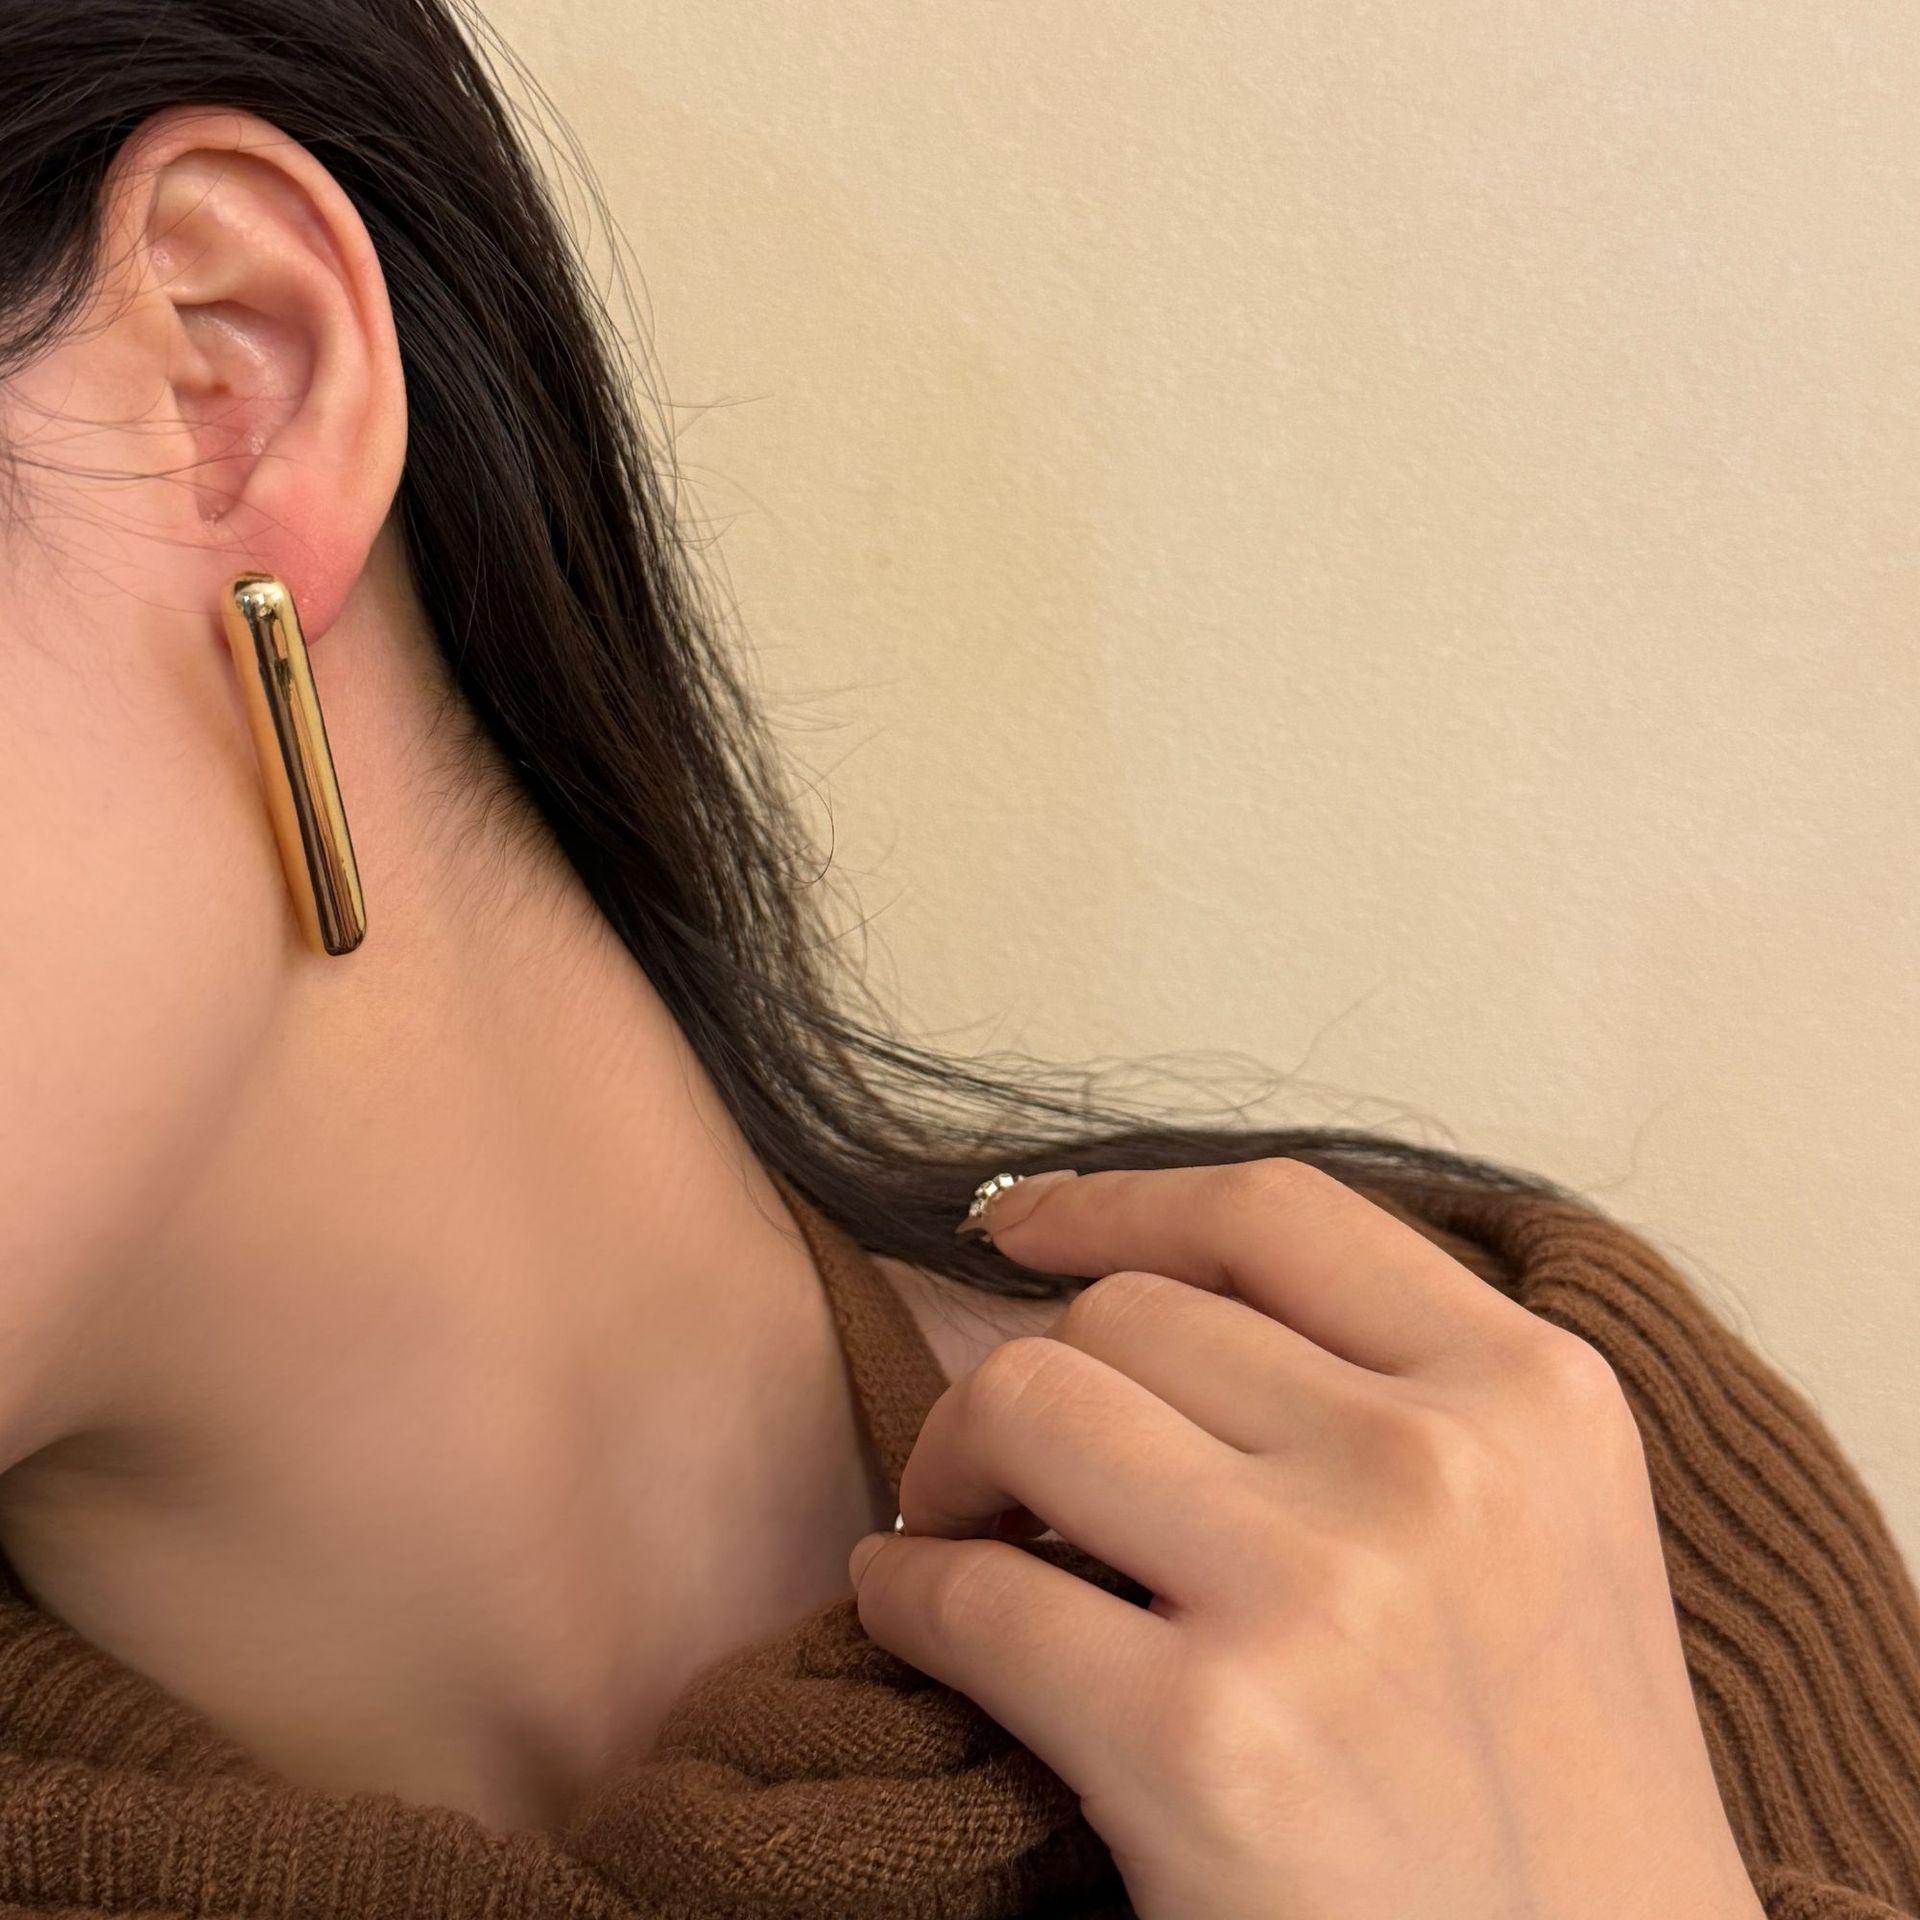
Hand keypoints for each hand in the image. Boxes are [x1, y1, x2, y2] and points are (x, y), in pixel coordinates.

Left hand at [848, 1158, 1765, 1919]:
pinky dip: (908, 1594)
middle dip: (1030, 1380)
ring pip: (1027, 1401)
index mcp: (1535, 1399)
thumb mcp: (1542, 1539)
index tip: (1020, 1226)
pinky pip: (968, 1592)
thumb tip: (1136, 1298)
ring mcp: (1323, 1598)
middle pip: (1126, 1315)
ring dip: (952, 1464)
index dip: (1118, 1202)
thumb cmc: (1548, 1798)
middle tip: (1003, 1471)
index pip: (1273, 1213)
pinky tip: (918, 1619)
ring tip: (960, 1533)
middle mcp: (1439, 1469)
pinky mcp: (1205, 1744)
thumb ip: (1395, 1399)